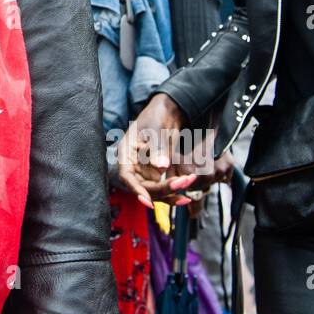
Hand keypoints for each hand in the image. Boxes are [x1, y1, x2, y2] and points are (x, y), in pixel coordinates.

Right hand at [115, 93, 205, 207]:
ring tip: (188, 182)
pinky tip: (185, 198)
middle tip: (182, 183)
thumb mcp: (156, 131)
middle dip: (162, 188)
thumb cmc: (156, 116)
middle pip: (143, 186)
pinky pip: (163, 187)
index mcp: (126, 153)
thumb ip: (157, 149)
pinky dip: (174, 191)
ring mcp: (145, 170)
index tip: (148, 201)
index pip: (127, 176)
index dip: (136, 190)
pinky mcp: (157, 172)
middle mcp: (134, 165)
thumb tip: (161, 168)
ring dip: (171, 191)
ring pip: (154, 190)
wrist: (168, 112)